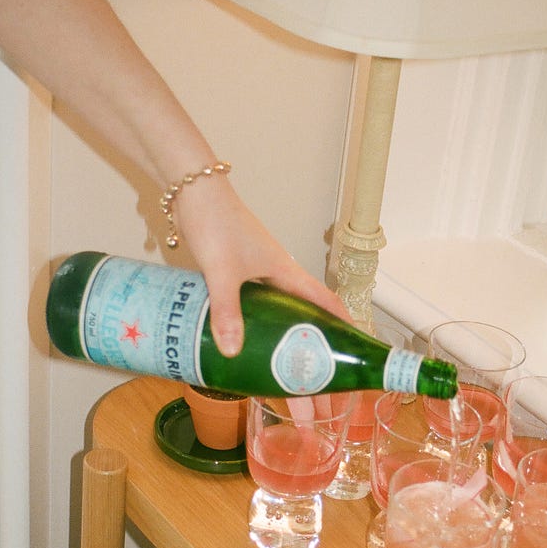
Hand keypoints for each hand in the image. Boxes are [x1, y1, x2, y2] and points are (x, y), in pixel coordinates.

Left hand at [176, 171, 350, 355]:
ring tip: (280, 350)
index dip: (340, 318)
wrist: (194, 192)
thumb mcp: (224, 272)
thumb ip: (227, 311)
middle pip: (302, 302)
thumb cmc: (217, 222)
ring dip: (281, 322)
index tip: (352, 340)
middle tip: (313, 356)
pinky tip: (241, 327)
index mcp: (285, 269)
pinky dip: (252, 313)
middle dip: (311, 328)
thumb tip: (232, 350)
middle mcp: (275, 268)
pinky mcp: (235, 264)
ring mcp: (255, 266)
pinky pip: (251, 296)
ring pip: (275, 300)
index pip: (323, 297)